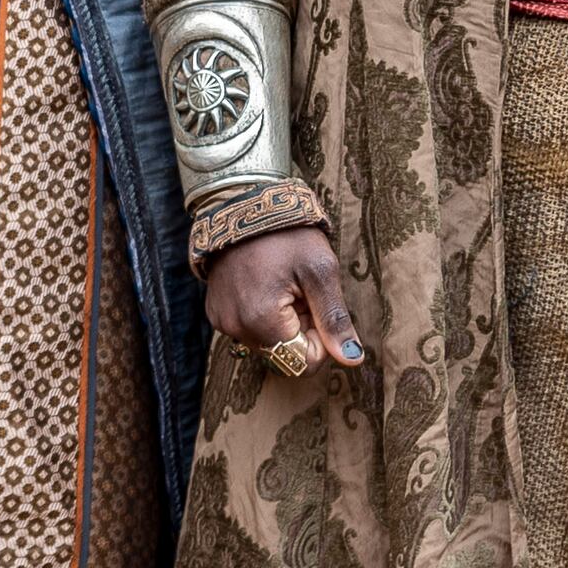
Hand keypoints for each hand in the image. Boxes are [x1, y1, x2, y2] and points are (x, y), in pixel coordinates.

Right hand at [201, 231, 365, 372]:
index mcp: (261, 320)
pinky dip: (263, 315)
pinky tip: (265, 285)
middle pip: (284, 354)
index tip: (316, 305)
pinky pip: (249, 330)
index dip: (319, 340)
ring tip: (282, 285)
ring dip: (283, 322)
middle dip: (301, 329)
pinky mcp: (216, 312)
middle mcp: (235, 327)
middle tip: (300, 292)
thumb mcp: (321, 271)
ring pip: (268, 343)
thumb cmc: (286, 234)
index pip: (302, 363)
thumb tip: (352, 359)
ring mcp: (222, 321)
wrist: (243, 203)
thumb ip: (335, 319)